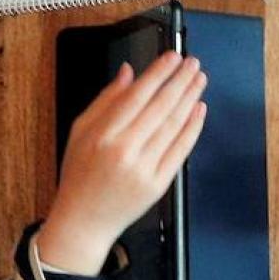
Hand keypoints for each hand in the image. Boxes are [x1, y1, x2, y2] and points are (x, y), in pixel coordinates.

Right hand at [38, 52, 206, 275]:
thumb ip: (105, 100)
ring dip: (190, 99)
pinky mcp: (158, 184)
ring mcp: (143, 169)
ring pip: (173, 126)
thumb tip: (128, 71)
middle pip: (160, 108)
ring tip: (199, 81)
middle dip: (180, 81)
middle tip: (193, 64)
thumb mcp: (80, 131)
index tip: (172, 57)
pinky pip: (180, 150)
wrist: (83, 222)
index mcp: (102, 135)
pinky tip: (199, 110)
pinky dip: (192, 128)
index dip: (158, 74)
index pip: (136, 96)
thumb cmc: (79, 174)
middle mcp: (124, 151)